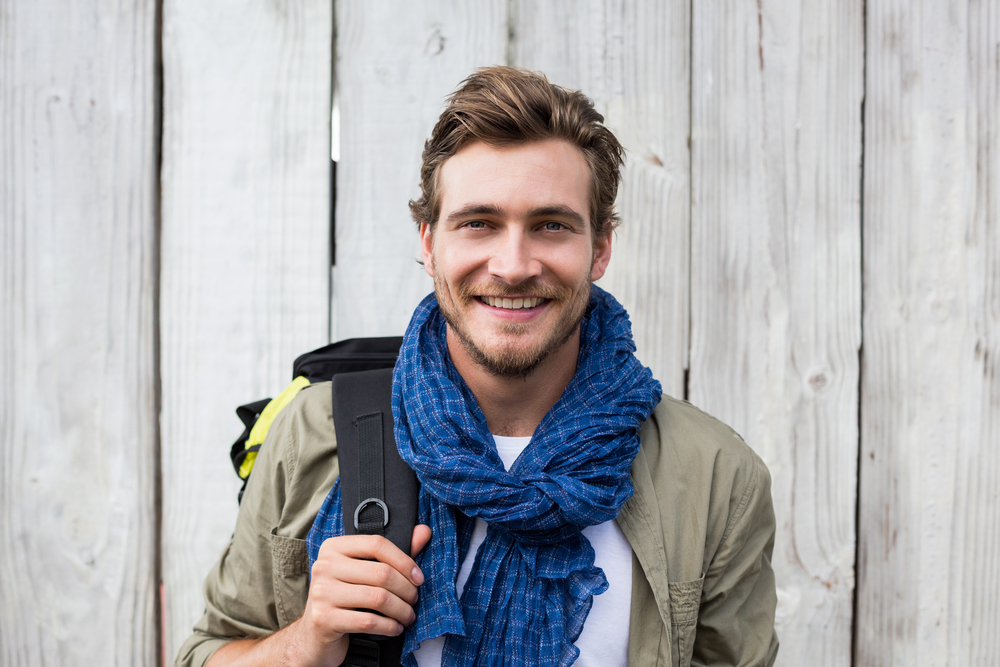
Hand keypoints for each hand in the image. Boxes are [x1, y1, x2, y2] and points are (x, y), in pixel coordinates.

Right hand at [293, 525, 432, 665]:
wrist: (315, 634)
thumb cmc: (344, 598)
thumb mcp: (364, 571)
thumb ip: (393, 553)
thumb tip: (424, 532)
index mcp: (334, 547)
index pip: (377, 543)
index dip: (404, 560)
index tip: (419, 577)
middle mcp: (324, 566)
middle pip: (381, 572)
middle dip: (406, 590)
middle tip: (414, 600)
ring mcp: (322, 592)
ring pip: (378, 598)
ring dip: (401, 610)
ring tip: (408, 615)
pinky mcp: (324, 619)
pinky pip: (368, 621)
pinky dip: (389, 626)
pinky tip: (395, 628)